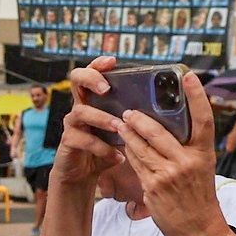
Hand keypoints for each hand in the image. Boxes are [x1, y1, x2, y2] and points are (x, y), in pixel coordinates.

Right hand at [54, 57, 125, 189]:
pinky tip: (116, 156)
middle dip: (91, 79)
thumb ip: (133, 121)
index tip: (112, 61)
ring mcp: (72, 123)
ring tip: (118, 126)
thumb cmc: (104, 148)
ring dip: (101, 118)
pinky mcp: (68, 141)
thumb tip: (168, 115)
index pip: (91, 73)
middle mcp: (80, 106)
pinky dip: (101, 148)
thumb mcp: (120, 132)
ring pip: (80, 111)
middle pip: (76, 80)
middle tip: (106, 89)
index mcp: (93, 100)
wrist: (81, 174)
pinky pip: (83, 140)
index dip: (98, 64)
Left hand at [121, 69, 222, 235]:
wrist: (198, 229)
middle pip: (158, 130)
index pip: (203, 119)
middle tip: (128, 111)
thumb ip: (187, 149)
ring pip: (141, 145)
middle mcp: (187, 161)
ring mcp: (168, 174)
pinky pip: (135, 162)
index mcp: (204, 153)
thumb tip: (168, 129)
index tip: (190, 76)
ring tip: (120, 123)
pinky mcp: (152, 186)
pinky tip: (122, 144)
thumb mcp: (202, 168)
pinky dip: (128, 151)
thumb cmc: (199, 197)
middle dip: (138, 119)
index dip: (197, 96)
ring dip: (127, 133)